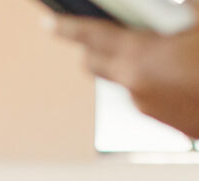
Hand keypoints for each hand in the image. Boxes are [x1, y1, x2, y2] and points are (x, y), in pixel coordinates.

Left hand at [52, 14, 198, 137]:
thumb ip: (180, 13)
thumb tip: (172, 7)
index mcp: (141, 56)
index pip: (92, 36)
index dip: (67, 28)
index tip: (48, 23)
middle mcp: (135, 86)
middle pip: (94, 65)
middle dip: (92, 50)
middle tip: (102, 38)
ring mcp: (146, 107)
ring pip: (122, 82)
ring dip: (129, 67)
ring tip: (161, 54)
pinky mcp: (161, 122)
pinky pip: (145, 97)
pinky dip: (151, 84)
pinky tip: (178, 76)